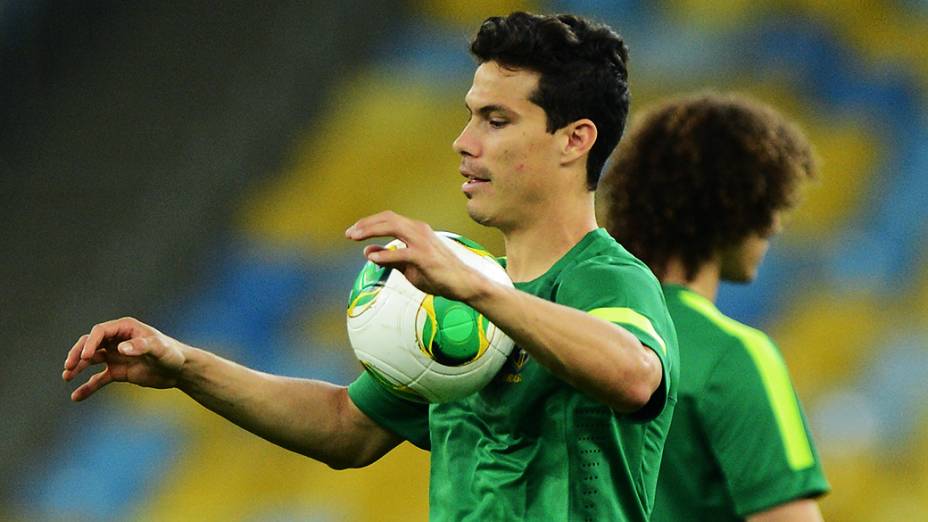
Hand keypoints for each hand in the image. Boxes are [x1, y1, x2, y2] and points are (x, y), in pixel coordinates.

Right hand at [62, 317, 186, 400]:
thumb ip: (142, 346)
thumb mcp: (160, 349)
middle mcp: (117, 340)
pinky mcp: (118, 372)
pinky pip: (98, 379)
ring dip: (77, 368)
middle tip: (68, 367)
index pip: (100, 332)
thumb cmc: (172, 354)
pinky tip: (76, 397)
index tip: (86, 357)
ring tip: (66, 377)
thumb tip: (120, 348)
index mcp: (125, 328)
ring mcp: (116, 356)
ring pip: (90, 360)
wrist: (180, 371)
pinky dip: (87, 387)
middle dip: (77, 354)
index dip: (90, 343)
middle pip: (90, 344)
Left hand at [345, 211, 484, 301]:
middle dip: (366, 224)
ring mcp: (423, 242)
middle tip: (349, 233)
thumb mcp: (408, 265)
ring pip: (393, 227)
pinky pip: (402, 253)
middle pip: (388, 219)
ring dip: (371, 231)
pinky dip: (386, 254)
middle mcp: (419, 230)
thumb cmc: (437, 274)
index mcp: (416, 230)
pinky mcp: (425, 257)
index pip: (388, 219)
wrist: (462, 283)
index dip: (368, 223)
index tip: (352, 232)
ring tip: (355, 238)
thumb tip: (367, 252)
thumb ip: (389, 257)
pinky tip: (373, 258)